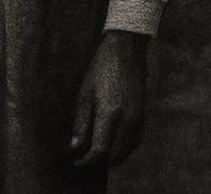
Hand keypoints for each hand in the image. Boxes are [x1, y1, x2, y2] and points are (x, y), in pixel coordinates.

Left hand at [69, 30, 148, 166]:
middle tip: (81, 160)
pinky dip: (121, 149)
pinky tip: (109, 145)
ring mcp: (139, 120)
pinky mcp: (143, 118)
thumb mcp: (84, 95)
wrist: (125, 54)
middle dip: (98, 162)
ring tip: (92, 155)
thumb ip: (81, 123)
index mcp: (111, 114)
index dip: (86, 161)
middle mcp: (129, 121)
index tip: (73, 162)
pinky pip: (134, 142)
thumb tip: (75, 147)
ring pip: (126, 151)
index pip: (100, 150)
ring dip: (110, 157)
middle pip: (115, 156)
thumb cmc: (99, 71)